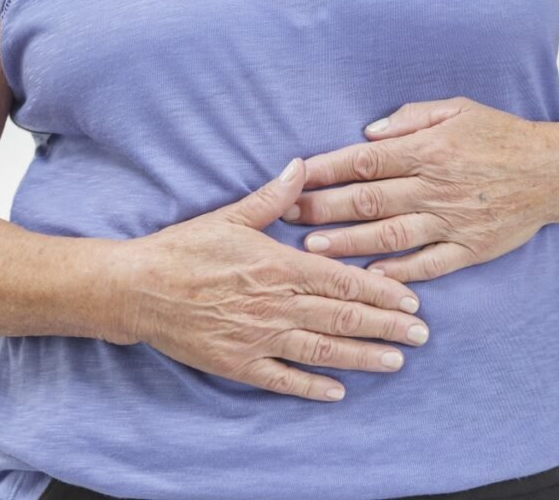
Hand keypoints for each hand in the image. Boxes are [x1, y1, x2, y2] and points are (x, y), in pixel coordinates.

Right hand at [117, 158, 430, 402]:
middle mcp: (275, 304)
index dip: (382, 293)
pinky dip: (312, 387)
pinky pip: (283, 379)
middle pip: (342, 319)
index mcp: (278, 265)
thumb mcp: (230, 216)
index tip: (411, 301)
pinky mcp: (238, 363)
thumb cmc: (184, 248)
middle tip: (421, 336)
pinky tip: (338, 392)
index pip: (343, 282)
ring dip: (363, 358)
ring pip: (322, 351)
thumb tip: (302, 166)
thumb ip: (273, 196)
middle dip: (387, 328)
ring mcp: (258, 337)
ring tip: (395, 363)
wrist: (137, 288)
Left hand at [280, 96, 558, 282]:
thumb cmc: (502, 135)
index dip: (327, 171)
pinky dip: (400, 271)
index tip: (296, 177)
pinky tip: (370, 276)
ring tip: (314, 248)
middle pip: (369, 200)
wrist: (556, 171)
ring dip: (350, 242)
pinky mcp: (470, 248)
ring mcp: (453, 221)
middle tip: (288, 216)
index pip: (365, 161)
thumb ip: (410, 119)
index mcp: (429, 150)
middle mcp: (436, 187)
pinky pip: (429, 264)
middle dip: (324, 208)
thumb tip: (367, 134)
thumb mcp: (459, 109)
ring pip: (391, 234)